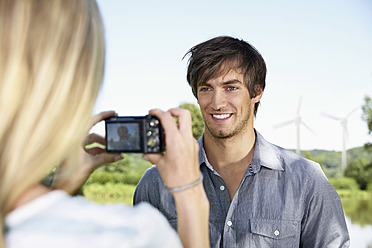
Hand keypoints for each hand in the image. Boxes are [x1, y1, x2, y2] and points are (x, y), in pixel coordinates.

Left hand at [52, 111, 121, 194]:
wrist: (61, 189)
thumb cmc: (70, 176)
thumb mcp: (90, 165)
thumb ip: (106, 159)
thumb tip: (119, 155)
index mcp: (74, 139)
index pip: (90, 122)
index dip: (103, 116)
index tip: (114, 113)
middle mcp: (74, 142)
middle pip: (93, 134)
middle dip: (105, 138)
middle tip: (116, 138)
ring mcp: (75, 149)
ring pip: (92, 143)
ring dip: (103, 147)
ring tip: (113, 152)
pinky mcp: (76, 156)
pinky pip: (90, 150)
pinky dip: (99, 152)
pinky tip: (108, 156)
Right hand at [144, 108, 208, 247]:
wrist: (189, 188)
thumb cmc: (174, 178)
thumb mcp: (160, 164)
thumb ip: (152, 155)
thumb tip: (146, 152)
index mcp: (175, 141)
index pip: (167, 118)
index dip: (158, 112)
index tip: (152, 112)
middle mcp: (186, 139)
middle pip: (184, 113)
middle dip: (173, 110)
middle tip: (164, 115)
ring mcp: (192, 143)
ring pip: (187, 124)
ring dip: (176, 122)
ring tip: (166, 130)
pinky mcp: (195, 148)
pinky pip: (187, 135)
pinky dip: (179, 133)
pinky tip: (172, 142)